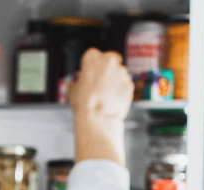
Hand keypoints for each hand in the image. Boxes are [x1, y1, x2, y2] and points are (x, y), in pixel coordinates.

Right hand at [69, 48, 133, 165]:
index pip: (92, 55)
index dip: (91, 66)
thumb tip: (79, 84)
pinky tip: (113, 101)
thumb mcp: (73, 90)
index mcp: (92, 57)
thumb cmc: (83, 104)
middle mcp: (108, 60)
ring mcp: (121, 72)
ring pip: (119, 72)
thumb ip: (79, 82)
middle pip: (110, 59)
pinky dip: (121, 90)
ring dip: (115, 80)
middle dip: (107, 68)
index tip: (90, 74)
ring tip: (106, 96)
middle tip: (101, 82)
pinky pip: (125, 84)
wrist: (98, 119)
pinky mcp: (130, 84)